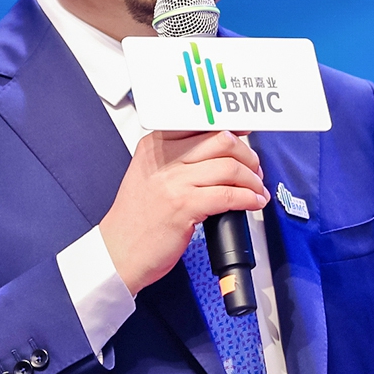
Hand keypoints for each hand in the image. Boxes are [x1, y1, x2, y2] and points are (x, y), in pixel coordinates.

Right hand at [99, 130, 269, 294]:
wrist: (118, 250)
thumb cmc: (135, 218)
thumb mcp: (149, 175)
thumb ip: (176, 159)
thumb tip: (216, 151)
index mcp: (153, 147)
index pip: (200, 124)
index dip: (231, 128)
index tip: (245, 134)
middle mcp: (163, 160)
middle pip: (220, 141)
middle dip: (247, 155)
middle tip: (253, 169)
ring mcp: (174, 183)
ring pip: (229, 167)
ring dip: (252, 179)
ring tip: (255, 189)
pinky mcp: (185, 207)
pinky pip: (229, 195)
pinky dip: (248, 198)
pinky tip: (252, 202)